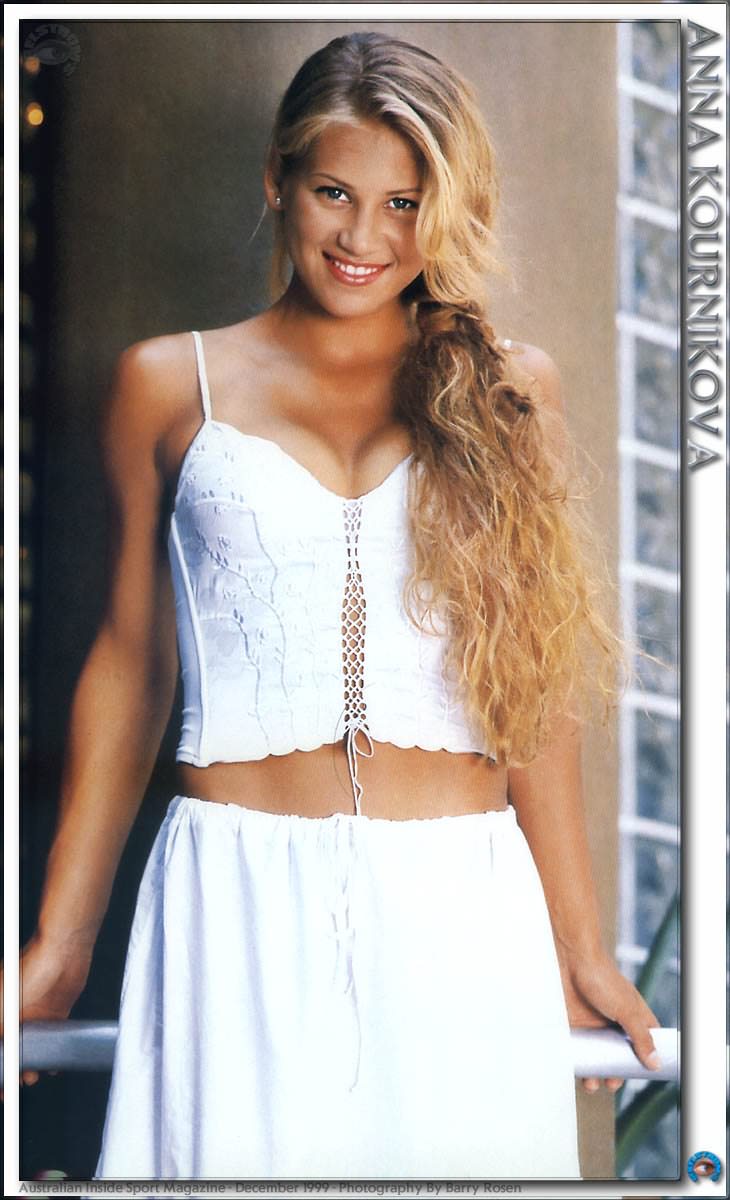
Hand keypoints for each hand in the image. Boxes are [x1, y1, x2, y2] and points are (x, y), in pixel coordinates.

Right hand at [1, 932, 93, 1097]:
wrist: (63, 950)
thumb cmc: (31, 968)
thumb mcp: (5, 1008)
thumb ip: (0, 1034)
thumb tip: (1, 1054)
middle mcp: (14, 1013)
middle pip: (9, 1049)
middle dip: (10, 1070)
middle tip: (12, 1087)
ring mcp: (34, 1013)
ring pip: (30, 1047)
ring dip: (30, 1065)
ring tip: (32, 1076)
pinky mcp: (54, 1012)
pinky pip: (50, 1039)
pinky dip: (50, 1053)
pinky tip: (52, 1065)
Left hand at [557, 946, 660, 1094]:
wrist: (568, 958)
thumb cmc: (600, 976)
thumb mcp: (626, 1009)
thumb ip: (640, 1036)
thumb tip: (654, 1063)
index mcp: (632, 1015)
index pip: (645, 1041)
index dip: (646, 1059)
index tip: (642, 1076)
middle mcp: (613, 1021)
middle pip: (619, 1054)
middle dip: (616, 1071)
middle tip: (611, 1083)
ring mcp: (593, 1023)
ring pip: (598, 1055)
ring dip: (596, 1072)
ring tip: (592, 1084)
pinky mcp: (574, 1024)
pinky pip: (578, 1048)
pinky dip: (578, 1062)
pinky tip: (576, 1072)